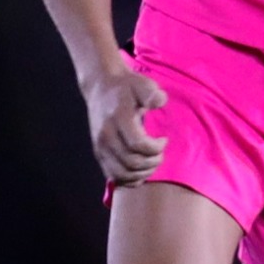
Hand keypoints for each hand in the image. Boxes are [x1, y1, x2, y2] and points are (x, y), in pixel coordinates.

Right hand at [85, 67, 168, 186]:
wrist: (101, 86)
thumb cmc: (127, 86)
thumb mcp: (142, 83)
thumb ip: (152, 93)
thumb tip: (160, 101)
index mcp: (118, 118)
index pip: (137, 144)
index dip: (156, 148)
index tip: (164, 139)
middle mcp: (106, 135)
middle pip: (131, 163)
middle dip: (152, 162)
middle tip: (161, 153)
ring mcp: (100, 146)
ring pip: (122, 174)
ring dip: (142, 173)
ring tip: (152, 162)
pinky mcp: (99, 153)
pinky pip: (113, 176)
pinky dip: (130, 179)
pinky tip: (141, 171)